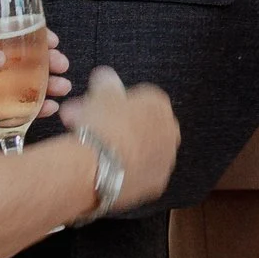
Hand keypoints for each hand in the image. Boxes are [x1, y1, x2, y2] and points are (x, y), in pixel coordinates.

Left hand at [0, 28, 69, 139]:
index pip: (2, 33)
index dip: (29, 34)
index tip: (52, 39)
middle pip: (15, 59)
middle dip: (42, 62)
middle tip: (61, 65)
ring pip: (15, 84)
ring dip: (41, 86)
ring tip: (61, 88)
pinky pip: (3, 109)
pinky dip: (27, 110)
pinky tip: (45, 109)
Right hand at [58, 66, 179, 214]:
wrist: (99, 166)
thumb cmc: (101, 125)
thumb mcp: (100, 94)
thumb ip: (106, 82)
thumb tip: (105, 75)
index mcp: (159, 103)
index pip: (137, 100)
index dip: (111, 105)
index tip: (93, 111)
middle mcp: (170, 129)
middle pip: (139, 126)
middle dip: (115, 127)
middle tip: (88, 132)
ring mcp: (166, 157)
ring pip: (140, 150)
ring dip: (121, 150)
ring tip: (93, 155)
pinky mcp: (157, 182)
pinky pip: (140, 173)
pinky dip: (125, 171)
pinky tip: (105, 171)